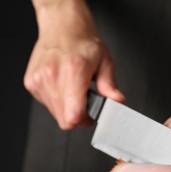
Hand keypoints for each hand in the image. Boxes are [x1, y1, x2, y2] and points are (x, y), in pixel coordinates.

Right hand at [24, 0, 123, 129]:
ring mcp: (39, 80)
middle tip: (87, 101)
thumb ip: (110, 85)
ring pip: (55, 113)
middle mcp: (53, 76)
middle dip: (78, 116)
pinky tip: (64, 86)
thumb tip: (117, 100)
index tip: (92, 116)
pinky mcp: (31, 83)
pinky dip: (58, 100)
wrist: (62, 27)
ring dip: (68, 108)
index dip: (85, 121)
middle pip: (64, 119)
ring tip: (75, 90)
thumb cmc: (83, 43)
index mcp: (73, 71)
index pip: (73, 115)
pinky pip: (47, 104)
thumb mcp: (105, 61)